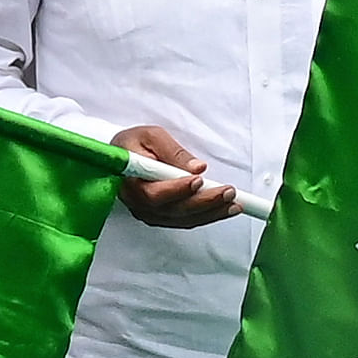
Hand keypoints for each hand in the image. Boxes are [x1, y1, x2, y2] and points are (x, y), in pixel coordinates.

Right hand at [114, 126, 239, 230]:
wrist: (124, 154)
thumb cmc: (134, 143)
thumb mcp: (152, 136)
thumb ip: (173, 151)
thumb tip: (197, 167)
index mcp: (130, 181)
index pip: (154, 194)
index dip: (177, 190)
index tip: (199, 181)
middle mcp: (138, 202)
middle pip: (173, 210)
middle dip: (204, 202)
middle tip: (227, 191)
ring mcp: (149, 213)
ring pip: (183, 218)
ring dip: (211, 212)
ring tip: (233, 202)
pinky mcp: (160, 216)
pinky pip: (185, 221)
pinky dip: (207, 216)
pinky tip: (224, 209)